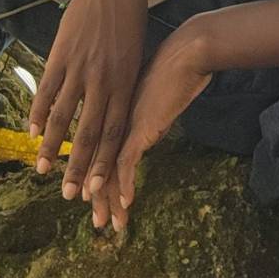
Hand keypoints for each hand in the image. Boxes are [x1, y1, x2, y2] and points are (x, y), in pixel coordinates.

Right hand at [28, 0, 147, 202]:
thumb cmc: (130, 21)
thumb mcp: (136, 56)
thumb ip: (124, 87)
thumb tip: (116, 116)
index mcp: (126, 82)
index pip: (115, 131)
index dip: (104, 162)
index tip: (96, 188)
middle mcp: (103, 79)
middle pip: (89, 132)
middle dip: (78, 167)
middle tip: (69, 195)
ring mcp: (80, 67)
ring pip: (63, 116)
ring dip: (52, 147)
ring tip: (44, 170)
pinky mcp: (61, 54)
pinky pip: (46, 89)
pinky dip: (37, 113)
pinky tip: (32, 133)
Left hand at [96, 22, 212, 230]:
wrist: (186, 53)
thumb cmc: (175, 68)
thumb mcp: (155, 96)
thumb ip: (148, 115)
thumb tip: (151, 129)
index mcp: (114, 114)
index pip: (99, 152)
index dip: (95, 178)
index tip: (91, 199)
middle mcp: (114, 121)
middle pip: (99, 166)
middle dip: (97, 198)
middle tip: (98, 223)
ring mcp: (125, 124)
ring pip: (108, 170)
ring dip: (108, 200)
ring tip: (108, 223)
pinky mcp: (140, 127)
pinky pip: (127, 163)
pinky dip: (125, 185)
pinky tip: (127, 202)